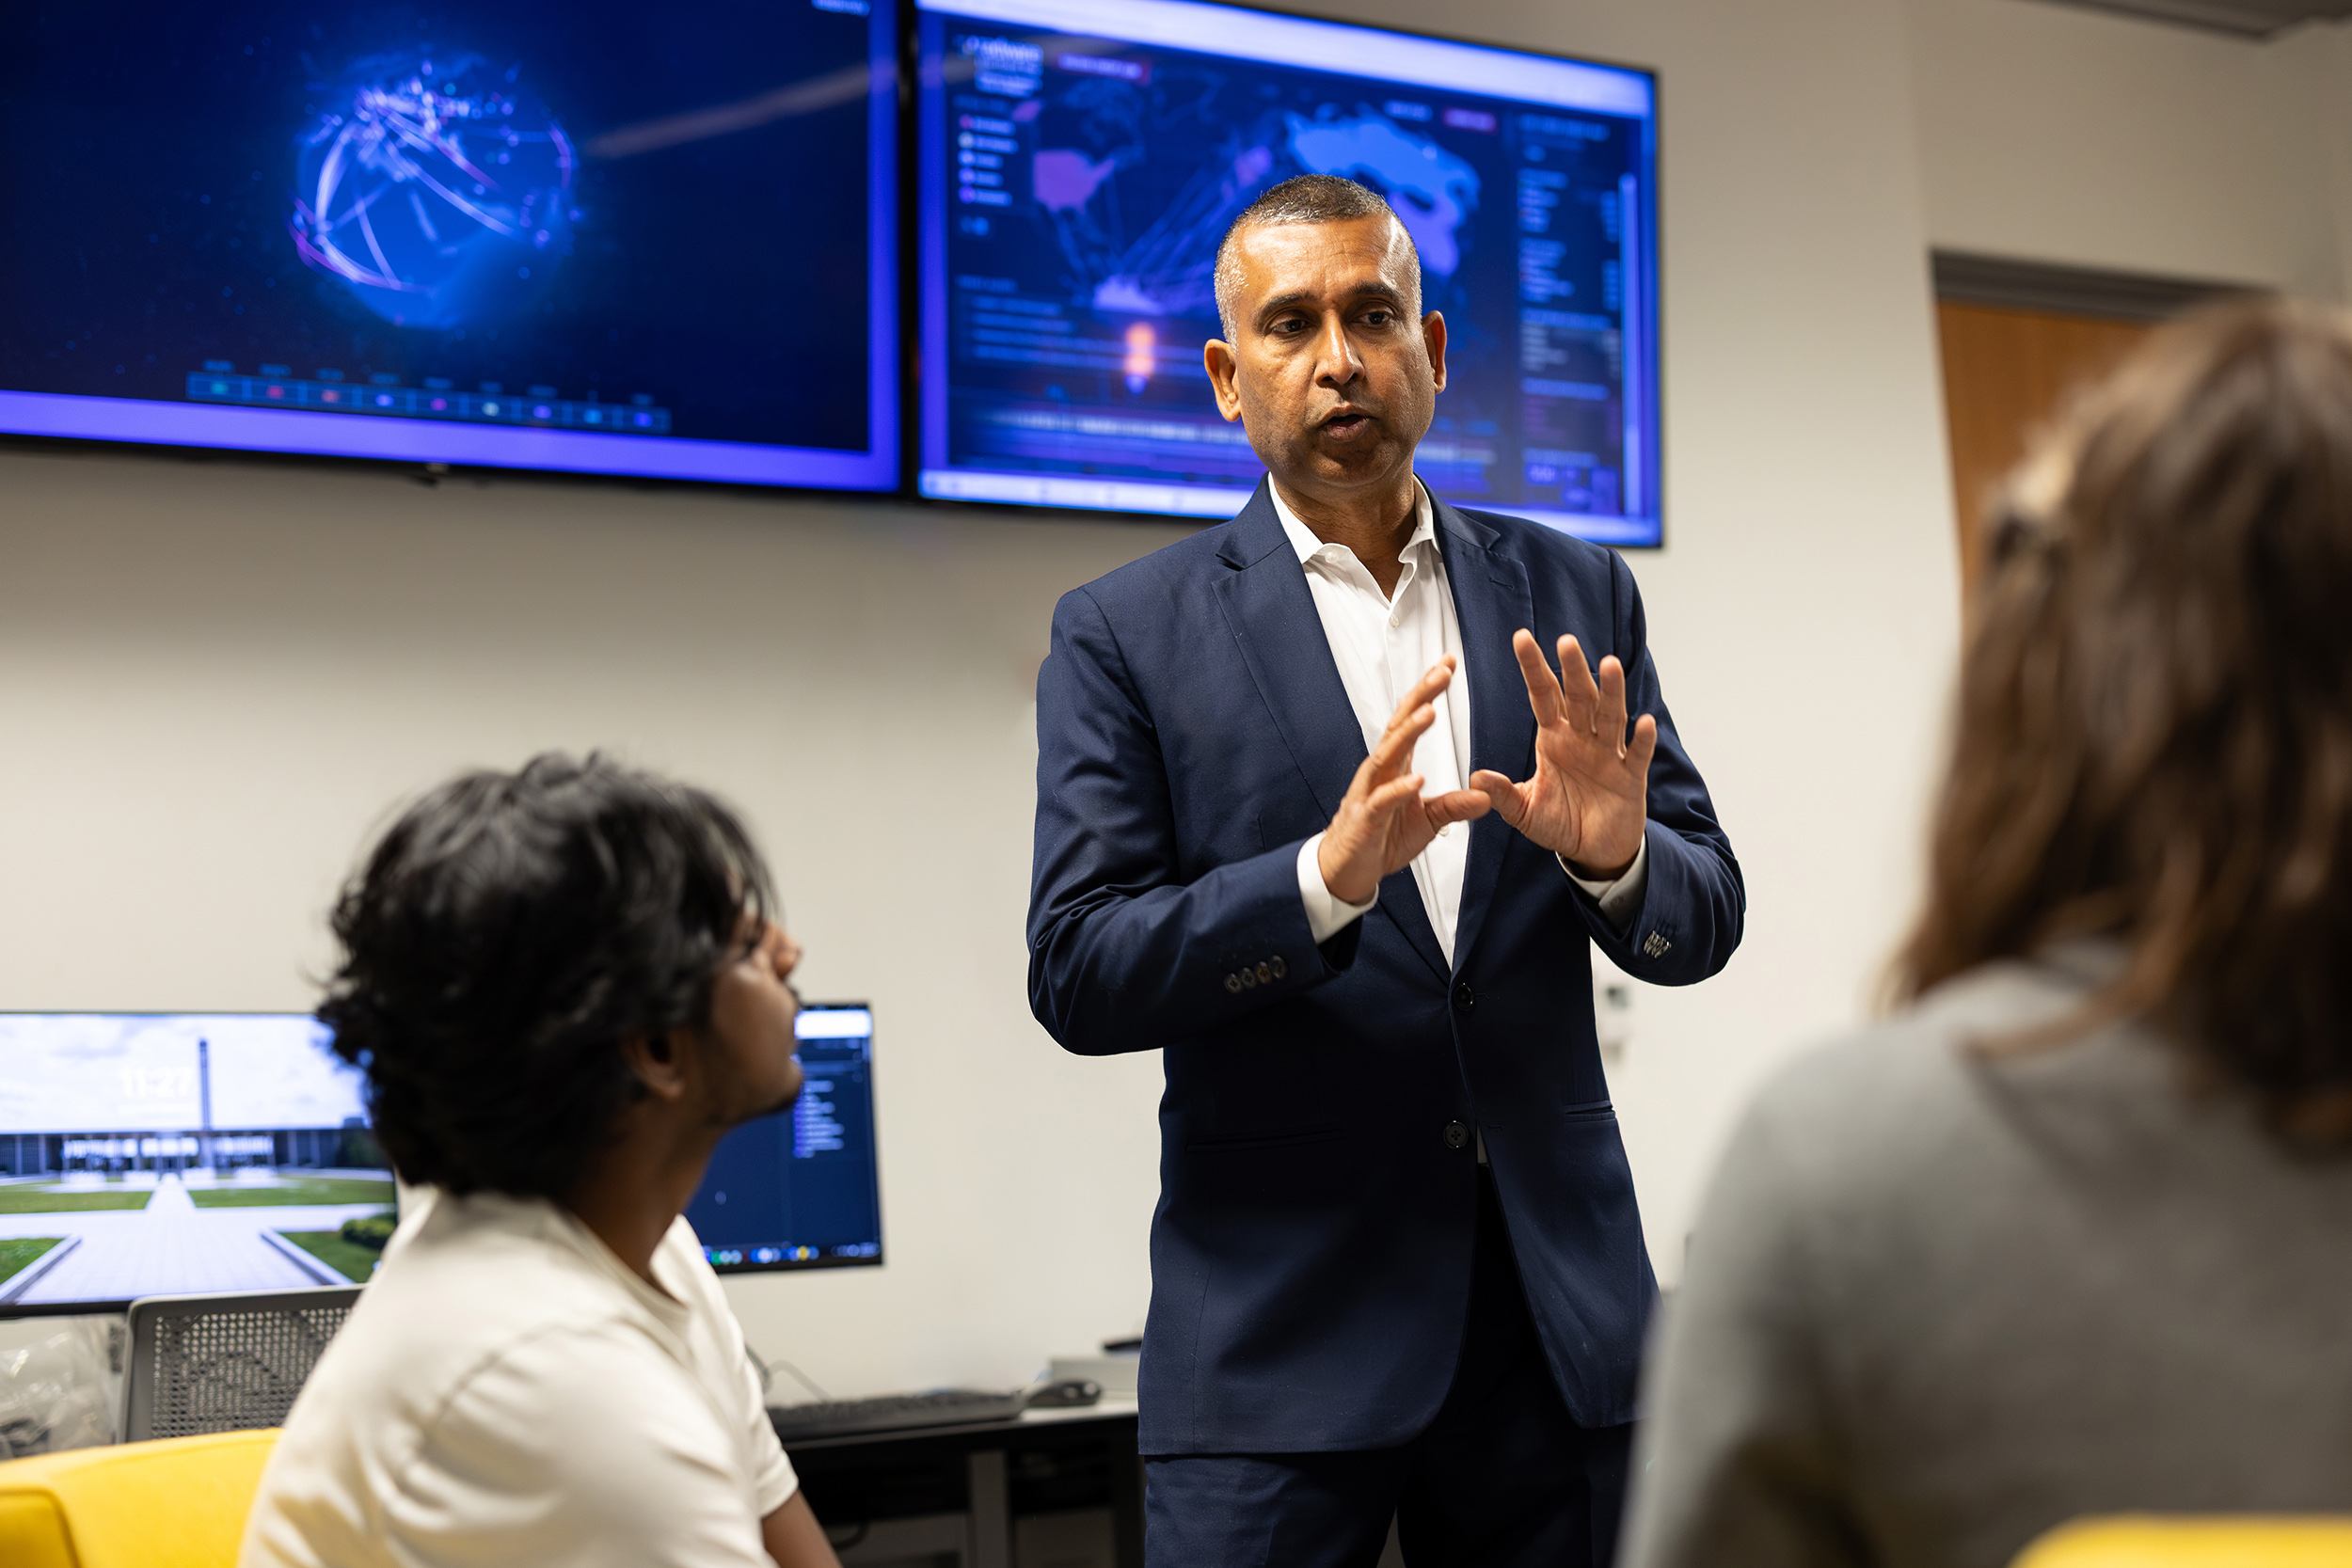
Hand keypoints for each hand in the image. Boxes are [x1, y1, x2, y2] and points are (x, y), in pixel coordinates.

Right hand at [1317, 658, 1490, 904]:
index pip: (1412, 719)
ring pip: (1388, 754)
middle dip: (1421, 696)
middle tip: (1442, 672)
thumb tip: (1485, 796)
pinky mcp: (1365, 818)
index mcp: (1396, 766)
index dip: (1429, 691)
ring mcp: (1370, 792)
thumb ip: (1454, 805)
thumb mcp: (1427, 821)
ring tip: (1430, 712)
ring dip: (1408, 733)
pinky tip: (1416, 779)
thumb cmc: (1380, 838)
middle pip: (1400, 725)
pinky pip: (1382, 800)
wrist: (1347, 869)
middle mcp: (1381, 771)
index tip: (1447, 664)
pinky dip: (1399, 789)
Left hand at [1470, 631, 1654, 878]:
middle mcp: (1582, 739)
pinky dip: (1641, 740)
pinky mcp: (1630, 777)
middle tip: (1566, 642)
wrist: (1593, 850)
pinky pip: (1636, 755)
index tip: (1521, 638)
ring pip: (1610, 717)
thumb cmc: (1560, 823)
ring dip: (1611, 692)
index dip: (1533, 668)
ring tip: (1609, 665)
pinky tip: (1644, 722)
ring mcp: (1608, 755)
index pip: (1542, 695)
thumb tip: (1475, 778)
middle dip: (1573, 670)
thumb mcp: (1524, 811)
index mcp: (1554, 739)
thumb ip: (1503, 794)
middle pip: (1579, 698)